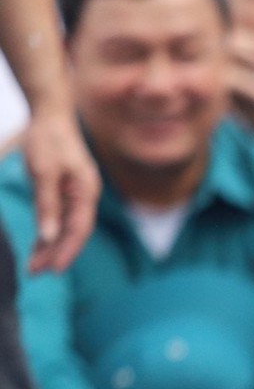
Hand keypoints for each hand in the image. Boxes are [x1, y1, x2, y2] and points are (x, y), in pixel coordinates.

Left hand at [18, 106, 99, 273]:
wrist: (51, 115)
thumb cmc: (48, 140)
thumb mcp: (43, 173)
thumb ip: (47, 206)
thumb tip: (48, 236)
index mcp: (86, 193)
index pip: (79, 230)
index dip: (67, 252)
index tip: (53, 270)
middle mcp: (85, 198)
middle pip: (72, 234)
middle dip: (54, 254)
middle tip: (35, 273)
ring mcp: (75, 195)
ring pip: (64, 228)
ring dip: (49, 247)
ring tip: (32, 266)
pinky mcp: (64, 192)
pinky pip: (58, 218)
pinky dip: (48, 232)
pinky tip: (38, 246)